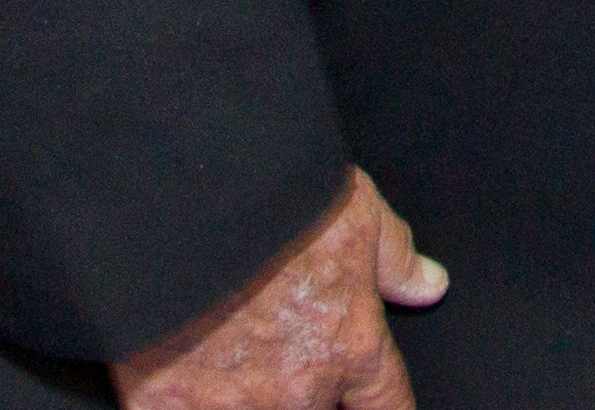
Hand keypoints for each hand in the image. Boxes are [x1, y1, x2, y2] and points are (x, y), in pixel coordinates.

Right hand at [114, 167, 447, 409]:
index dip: (383, 405)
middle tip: (284, 350)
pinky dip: (190, 399)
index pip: (387, 406)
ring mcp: (232, 405)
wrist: (184, 207)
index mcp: (350, 348)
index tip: (366, 399)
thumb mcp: (359, 214)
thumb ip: (396, 258)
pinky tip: (185, 374)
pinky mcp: (166, 405)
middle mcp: (298, 391)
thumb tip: (428, 284)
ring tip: (235, 358)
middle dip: (307, 389)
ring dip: (252, 394)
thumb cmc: (275, 205)